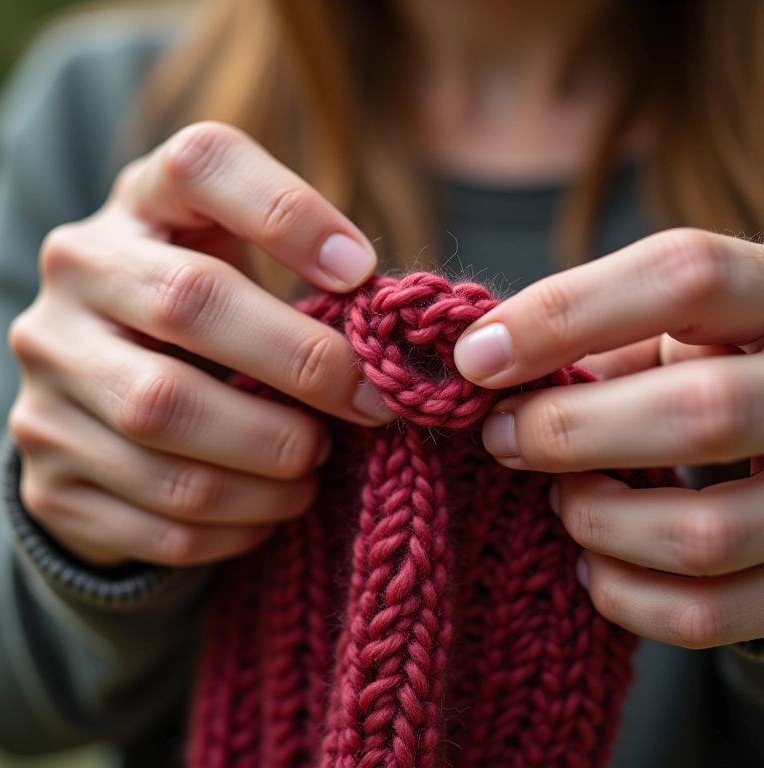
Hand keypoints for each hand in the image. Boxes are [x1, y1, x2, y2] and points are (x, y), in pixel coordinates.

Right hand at [8, 122, 392, 567]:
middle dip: (302, 364)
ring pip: (165, 421)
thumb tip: (393, 349)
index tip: (362, 274)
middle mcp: (76, 276)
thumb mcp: (241, 267)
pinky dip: (233, 524)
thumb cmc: (205, 318)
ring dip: (271, 460)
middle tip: (369, 406)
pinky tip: (270, 511)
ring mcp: (47, 375)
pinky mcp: (47, 468)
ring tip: (316, 466)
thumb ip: (308, 283)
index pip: (202, 163)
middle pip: (190, 301)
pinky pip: (151, 511)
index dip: (289, 212)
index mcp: (140, 207)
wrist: (100, 391)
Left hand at [454, 228, 763, 647]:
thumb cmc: (709, 374)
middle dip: (568, 431)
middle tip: (501, 438)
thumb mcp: (670, 336)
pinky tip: (593, 562)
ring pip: (700, 533)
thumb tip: (487, 362)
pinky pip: (703, 615)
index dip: (563, 314)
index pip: (683, 278)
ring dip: (595, 519)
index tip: (475, 358)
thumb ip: (595, 342)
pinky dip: (622, 593)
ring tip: (562, 497)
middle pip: (699, 411)